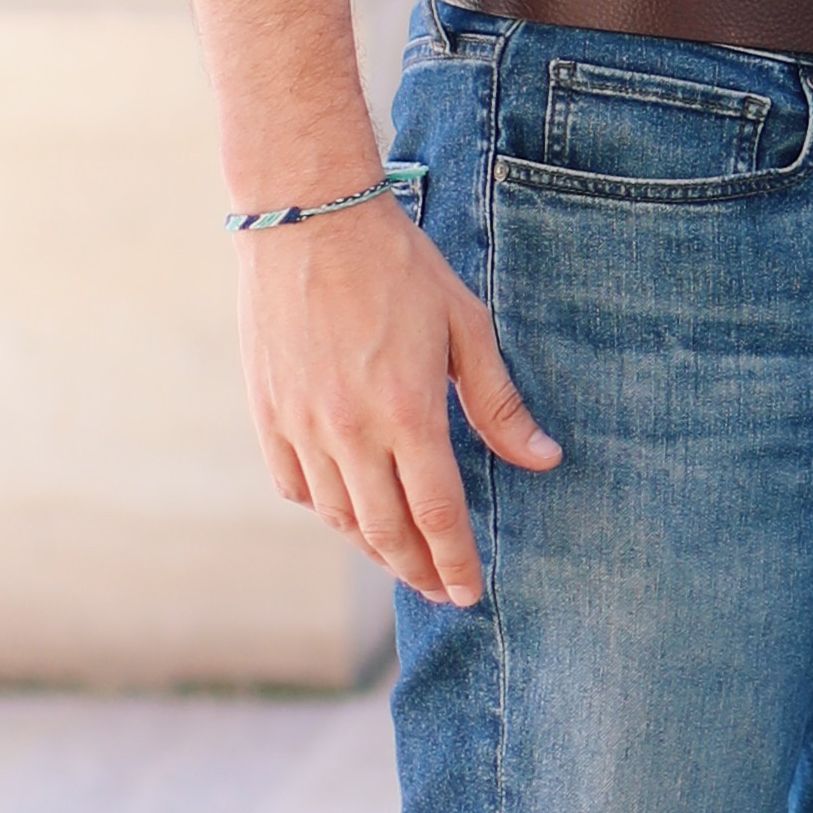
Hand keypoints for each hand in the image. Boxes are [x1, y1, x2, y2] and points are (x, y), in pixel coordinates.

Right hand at [238, 196, 557, 605]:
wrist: (307, 220)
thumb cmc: (398, 265)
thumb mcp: (466, 326)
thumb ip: (499, 402)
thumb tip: (544, 459)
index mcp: (407, 411)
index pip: (437, 514)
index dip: (455, 561)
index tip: (470, 593)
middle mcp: (350, 431)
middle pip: (386, 531)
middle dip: (418, 572)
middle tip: (441, 592)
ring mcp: (302, 426)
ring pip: (338, 517)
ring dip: (374, 549)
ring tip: (403, 561)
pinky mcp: (268, 414)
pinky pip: (296, 487)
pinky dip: (326, 511)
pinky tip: (349, 514)